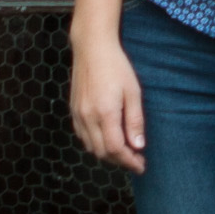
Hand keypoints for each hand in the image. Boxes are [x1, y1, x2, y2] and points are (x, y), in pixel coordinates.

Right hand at [67, 26, 147, 173]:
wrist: (91, 48)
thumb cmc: (116, 66)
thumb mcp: (133, 91)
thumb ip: (135, 120)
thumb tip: (138, 146)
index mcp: (105, 112)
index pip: (116, 149)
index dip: (129, 161)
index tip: (141, 165)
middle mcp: (88, 117)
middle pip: (103, 152)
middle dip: (120, 160)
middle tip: (136, 159)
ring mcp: (78, 114)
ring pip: (91, 147)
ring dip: (108, 154)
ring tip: (124, 150)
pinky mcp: (73, 111)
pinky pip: (82, 136)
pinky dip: (95, 144)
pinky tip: (107, 138)